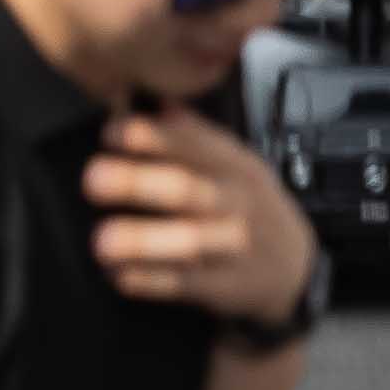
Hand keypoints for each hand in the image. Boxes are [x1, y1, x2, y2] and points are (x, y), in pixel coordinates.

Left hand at [85, 108, 317, 325]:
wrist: (295, 268)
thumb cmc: (254, 208)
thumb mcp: (239, 164)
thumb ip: (196, 137)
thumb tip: (154, 103)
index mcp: (236, 166)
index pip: (194, 144)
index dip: (152, 137)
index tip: (111, 133)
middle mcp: (236, 202)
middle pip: (188, 188)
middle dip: (139, 182)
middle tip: (94, 177)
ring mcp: (232, 246)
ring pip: (189, 240)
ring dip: (143, 239)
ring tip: (102, 239)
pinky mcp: (223, 286)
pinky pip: (186, 284)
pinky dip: (152, 281)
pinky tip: (121, 275)